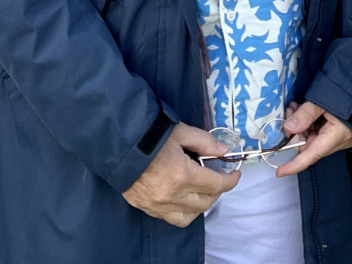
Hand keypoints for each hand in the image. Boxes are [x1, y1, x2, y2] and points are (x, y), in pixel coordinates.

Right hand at [122, 123, 239, 225]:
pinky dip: (184, 212)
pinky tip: (185, 200)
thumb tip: (224, 151)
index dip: (230, 181)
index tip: (235, 175)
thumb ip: (204, 142)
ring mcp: (158, 205)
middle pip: (205, 202)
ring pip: (190, 216)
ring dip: (201, 205)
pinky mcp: (147, 208)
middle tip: (218, 180)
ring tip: (203, 192)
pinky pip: (172, 219)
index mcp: (182, 175)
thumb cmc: (150, 135)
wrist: (116, 145)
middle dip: (217, 192)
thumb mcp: (180, 132)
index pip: (216, 185)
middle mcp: (172, 195)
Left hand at [273, 101, 351, 177]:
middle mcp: (336, 142)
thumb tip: (288, 128)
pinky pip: (317, 132)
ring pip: (311, 138)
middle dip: (295, 132)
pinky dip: (307, 124)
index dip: (294, 165)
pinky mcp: (335, 132)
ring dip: (300, 126)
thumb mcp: (322, 101)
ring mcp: (337, 137)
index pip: (312, 155)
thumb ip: (305, 114)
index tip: (280, 171)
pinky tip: (301, 110)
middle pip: (309, 145)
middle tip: (288, 113)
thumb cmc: (345, 95)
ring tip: (294, 108)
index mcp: (335, 137)